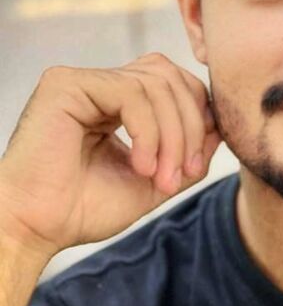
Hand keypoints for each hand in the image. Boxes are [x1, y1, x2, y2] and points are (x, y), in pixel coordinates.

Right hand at [0, 53, 221, 257]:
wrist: (38, 227)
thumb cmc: (86, 208)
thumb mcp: (156, 181)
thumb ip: (189, 154)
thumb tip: (222, 127)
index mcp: (119, 103)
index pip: (176, 85)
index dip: (197, 118)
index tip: (193, 168)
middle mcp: (101, 85)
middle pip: (171, 78)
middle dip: (190, 126)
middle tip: (182, 173)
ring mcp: (83, 80)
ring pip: (157, 84)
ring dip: (172, 135)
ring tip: (160, 177)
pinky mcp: (66, 83)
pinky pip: (131, 93)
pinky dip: (148, 132)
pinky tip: (140, 165)